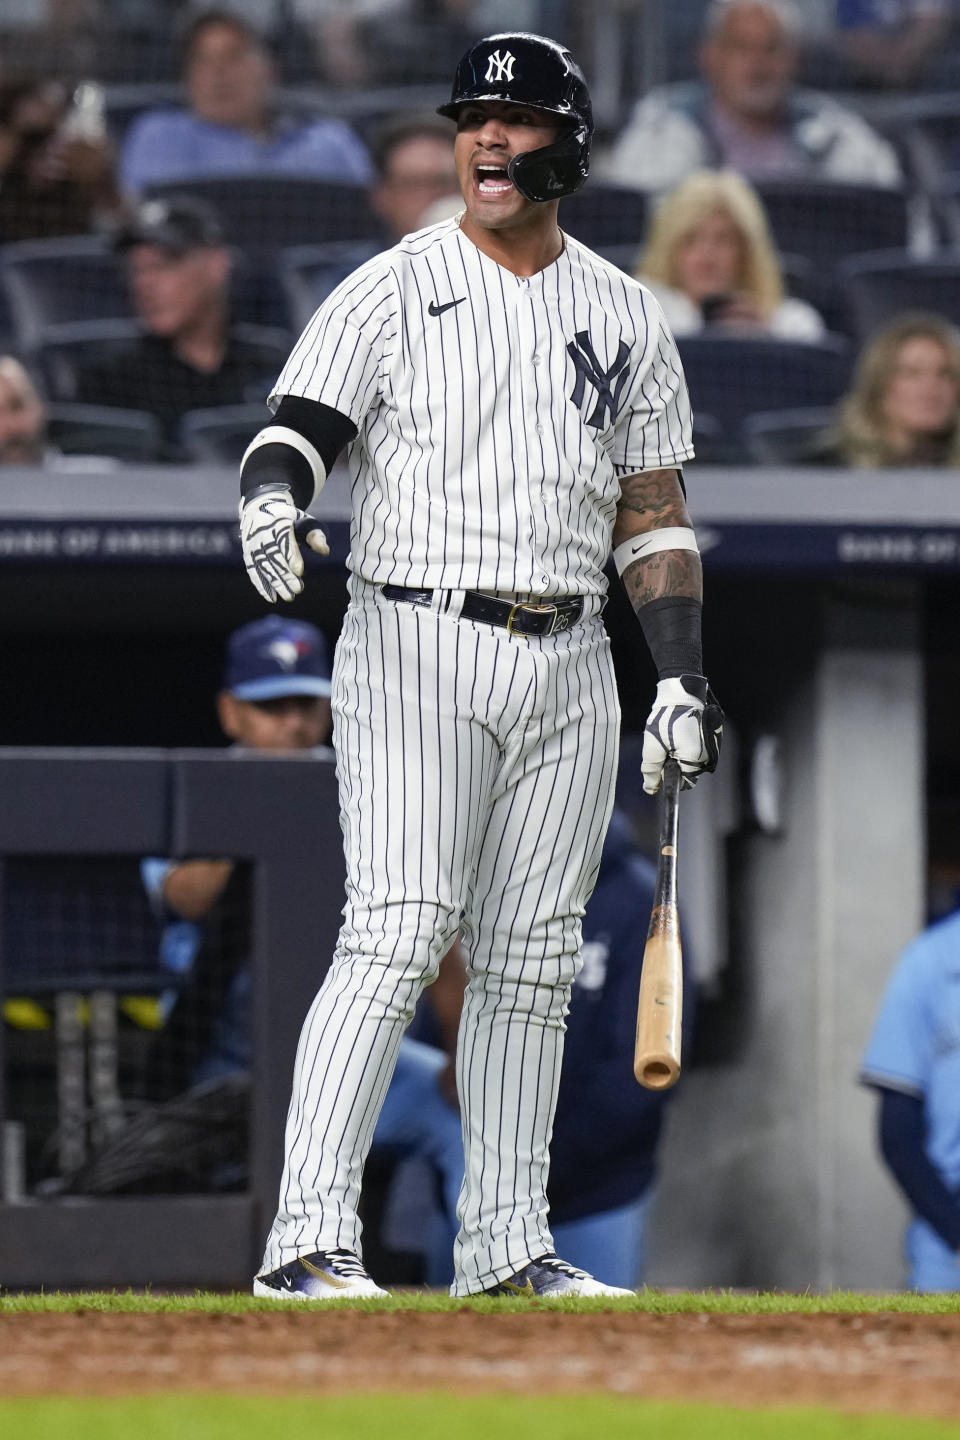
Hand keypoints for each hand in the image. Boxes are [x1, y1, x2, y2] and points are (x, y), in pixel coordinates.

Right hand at [238, 484, 328, 602]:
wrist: (260, 509)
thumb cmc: (289, 519)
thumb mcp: (304, 521)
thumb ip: (316, 536)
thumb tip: (325, 551)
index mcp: (279, 523)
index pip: (284, 542)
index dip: (291, 556)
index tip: (300, 571)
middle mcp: (262, 534)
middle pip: (274, 558)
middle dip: (285, 575)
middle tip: (297, 590)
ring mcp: (253, 545)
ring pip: (263, 567)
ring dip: (275, 583)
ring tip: (289, 597)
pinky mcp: (247, 555)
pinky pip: (253, 571)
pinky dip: (261, 585)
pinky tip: (271, 598)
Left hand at [642, 674, 722, 794]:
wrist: (682, 692)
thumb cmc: (667, 717)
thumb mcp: (653, 745)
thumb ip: (651, 769)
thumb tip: (650, 788)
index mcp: (695, 759)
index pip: (682, 782)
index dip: (667, 776)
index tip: (659, 763)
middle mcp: (708, 756)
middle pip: (688, 772)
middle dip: (673, 763)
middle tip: (664, 745)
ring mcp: (712, 747)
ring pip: (692, 761)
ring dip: (679, 754)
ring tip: (671, 736)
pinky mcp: (712, 738)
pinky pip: (697, 749)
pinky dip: (686, 745)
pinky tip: (679, 732)